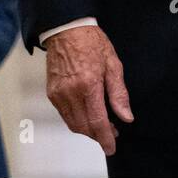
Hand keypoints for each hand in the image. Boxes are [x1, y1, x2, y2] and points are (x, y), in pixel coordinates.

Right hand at [44, 25, 132, 155]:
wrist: (67, 30)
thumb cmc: (91, 42)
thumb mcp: (113, 64)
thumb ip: (119, 93)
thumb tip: (126, 116)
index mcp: (88, 84)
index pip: (97, 121)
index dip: (105, 138)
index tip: (112, 147)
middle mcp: (70, 92)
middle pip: (84, 126)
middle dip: (98, 135)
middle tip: (112, 134)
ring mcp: (58, 94)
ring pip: (73, 123)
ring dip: (87, 129)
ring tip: (102, 125)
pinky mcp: (51, 93)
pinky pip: (64, 115)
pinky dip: (76, 120)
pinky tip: (88, 115)